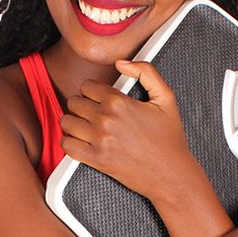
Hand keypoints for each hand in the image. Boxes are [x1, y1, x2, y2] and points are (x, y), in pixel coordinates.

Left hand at [59, 60, 199, 199]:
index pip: (87, 86)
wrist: (170, 173)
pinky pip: (66, 145)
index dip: (93, 91)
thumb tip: (122, 63)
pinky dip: (70, 142)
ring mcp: (98, 140)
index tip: (101, 98)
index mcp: (119, 102)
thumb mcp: (166, 98)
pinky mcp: (95, 159)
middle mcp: (105, 119)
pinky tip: (82, 141)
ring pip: (67, 121)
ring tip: (87, 126)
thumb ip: (146, 72)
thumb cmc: (169, 138)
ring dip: (74, 122)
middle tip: (95, 112)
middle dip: (83, 105)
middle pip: (74, 102)